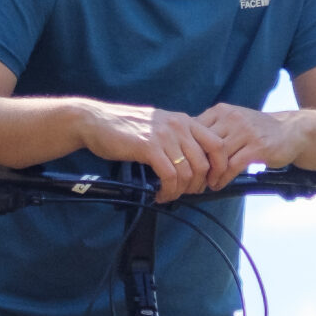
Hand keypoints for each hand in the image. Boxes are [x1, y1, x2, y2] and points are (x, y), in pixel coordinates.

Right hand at [78, 100, 219, 201]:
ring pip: (187, 173)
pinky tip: (159, 195)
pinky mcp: (149, 147)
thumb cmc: (126, 127)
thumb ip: (178, 138)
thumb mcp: (159, 125)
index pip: (217, 145)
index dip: (220, 168)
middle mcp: (178, 126)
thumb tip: (194, 163)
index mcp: (185, 120)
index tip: (212, 182)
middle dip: (198, 185)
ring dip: (181, 191)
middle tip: (188, 193)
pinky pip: (169, 176)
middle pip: (204, 163)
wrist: (95, 121)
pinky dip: (168, 191)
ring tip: (170, 195)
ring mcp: (164, 136)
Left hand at [193, 100, 302, 188]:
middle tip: (192, 178)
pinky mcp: (257, 147)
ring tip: (205, 184)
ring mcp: (245, 131)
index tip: (185, 165)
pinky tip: (219, 185)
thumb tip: (185, 144)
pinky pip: (233, 166)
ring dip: (209, 174)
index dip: (188, 149)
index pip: (195, 130)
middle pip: (204, 143)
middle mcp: (232, 118)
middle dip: (197, 164)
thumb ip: (213, 128)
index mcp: (222, 111)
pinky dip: (223, 178)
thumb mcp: (233, 121)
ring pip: (218, 156)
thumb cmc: (257, 129)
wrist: (290, 130)